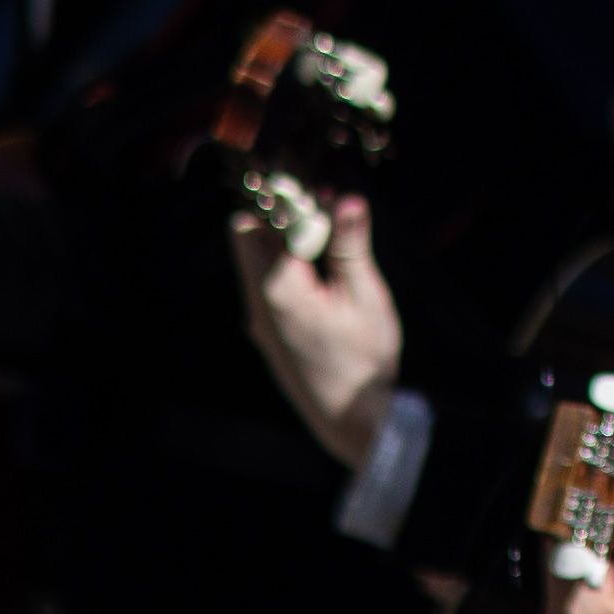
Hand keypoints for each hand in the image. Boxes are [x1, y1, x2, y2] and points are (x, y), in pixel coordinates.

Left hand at [228, 193, 402, 469]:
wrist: (349, 416)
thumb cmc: (362, 358)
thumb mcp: (365, 296)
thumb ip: (350, 246)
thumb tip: (348, 200)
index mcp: (279, 289)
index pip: (273, 223)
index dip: (300, 203)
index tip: (331, 197)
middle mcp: (257, 302)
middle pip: (248, 236)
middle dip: (281, 218)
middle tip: (325, 217)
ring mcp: (257, 319)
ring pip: (254, 261)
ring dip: (285, 244)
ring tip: (329, 247)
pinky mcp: (265, 332)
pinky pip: (264, 285)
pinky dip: (286, 269)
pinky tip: (322, 278)